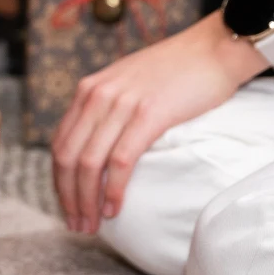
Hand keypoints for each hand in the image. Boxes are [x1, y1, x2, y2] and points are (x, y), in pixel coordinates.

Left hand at [51, 12, 268, 234]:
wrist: (214, 48)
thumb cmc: (176, 71)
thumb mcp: (127, 84)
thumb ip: (107, 108)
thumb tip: (97, 145)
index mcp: (88, 91)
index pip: (60, 144)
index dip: (59, 181)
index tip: (68, 206)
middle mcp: (97, 96)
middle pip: (67, 158)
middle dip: (69, 198)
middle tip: (78, 226)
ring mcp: (121, 105)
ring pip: (89, 164)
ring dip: (87, 200)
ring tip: (92, 225)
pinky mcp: (148, 115)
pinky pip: (120, 161)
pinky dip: (113, 189)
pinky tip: (114, 208)